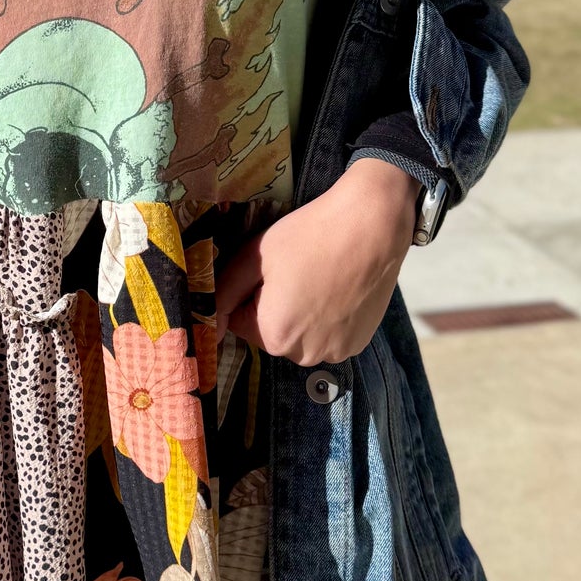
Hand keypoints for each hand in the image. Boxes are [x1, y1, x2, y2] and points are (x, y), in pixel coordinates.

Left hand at [215, 158, 419, 366]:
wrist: (372, 225)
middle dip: (275, 306)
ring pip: (301, 336)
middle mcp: (305, 355)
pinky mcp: (360, 343)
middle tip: (296, 271)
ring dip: (302, 315)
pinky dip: (328, 319)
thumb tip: (209, 328)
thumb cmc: (308, 236)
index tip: (270, 270)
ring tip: (318, 278)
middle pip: (272, 332)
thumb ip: (223, 294)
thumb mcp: (253, 257)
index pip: (241, 322)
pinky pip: (328, 336)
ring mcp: (337, 352)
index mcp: (274, 336)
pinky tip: (337, 289)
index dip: (250, 292)